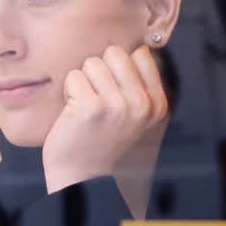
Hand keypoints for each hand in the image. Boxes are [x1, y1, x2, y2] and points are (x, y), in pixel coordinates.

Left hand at [42, 45, 168, 192]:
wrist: (83, 179)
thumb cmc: (104, 144)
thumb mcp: (136, 117)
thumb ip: (139, 85)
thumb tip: (132, 46)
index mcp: (157, 104)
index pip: (140, 54)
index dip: (120, 66)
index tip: (114, 90)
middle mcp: (141, 103)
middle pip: (115, 53)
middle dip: (100, 71)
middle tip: (97, 100)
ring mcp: (118, 105)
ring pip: (92, 62)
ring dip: (83, 82)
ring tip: (85, 108)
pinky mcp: (91, 107)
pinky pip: (73, 77)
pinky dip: (68, 92)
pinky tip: (74, 114)